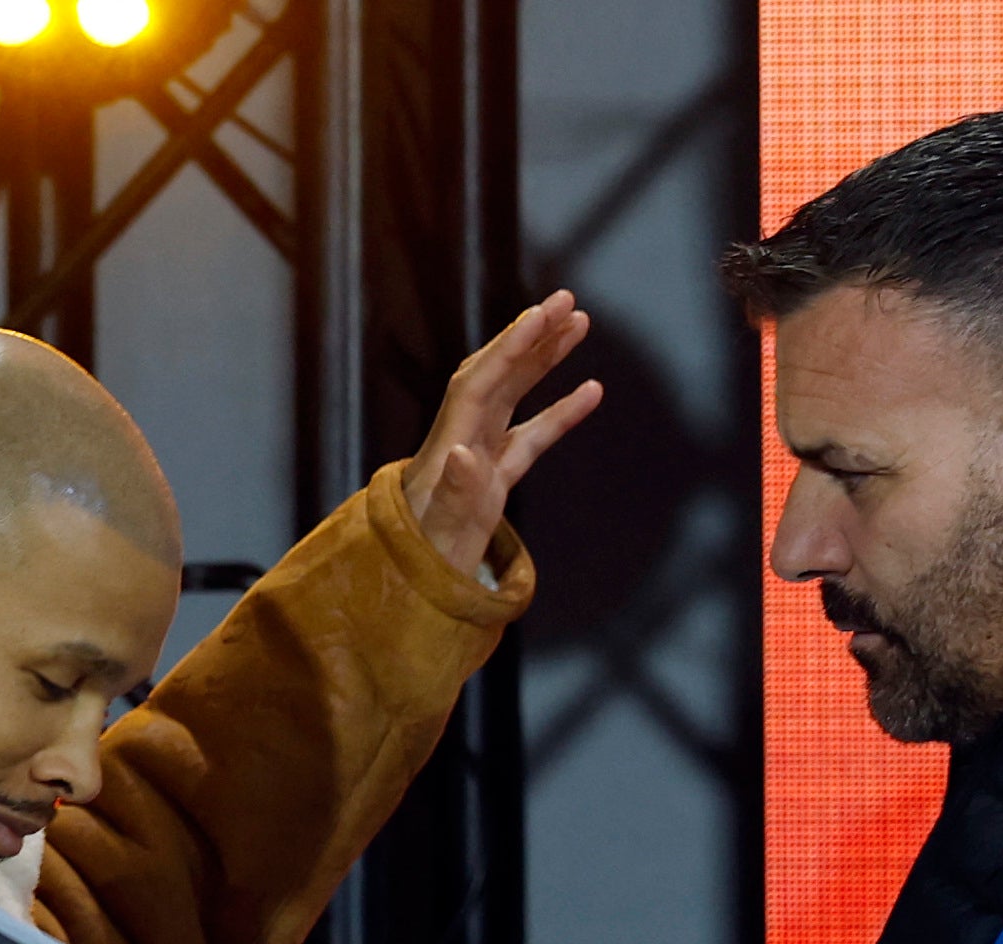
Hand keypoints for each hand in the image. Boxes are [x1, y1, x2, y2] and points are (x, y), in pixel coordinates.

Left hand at [401, 289, 603, 580]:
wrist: (409, 583)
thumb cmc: (423, 557)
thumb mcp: (441, 528)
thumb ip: (455, 492)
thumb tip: (465, 454)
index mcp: (449, 444)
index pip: (481, 382)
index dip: (510, 348)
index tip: (540, 315)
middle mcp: (462, 438)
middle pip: (497, 374)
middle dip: (530, 336)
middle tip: (566, 300)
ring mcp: (479, 454)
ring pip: (515, 394)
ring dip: (545, 358)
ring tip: (580, 323)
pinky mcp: (495, 476)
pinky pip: (531, 435)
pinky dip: (560, 412)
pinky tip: (592, 390)